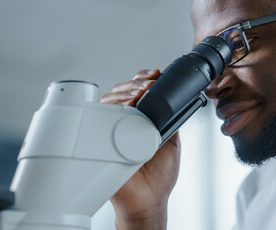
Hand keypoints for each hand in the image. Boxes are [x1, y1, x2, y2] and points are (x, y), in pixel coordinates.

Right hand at [101, 69, 180, 228]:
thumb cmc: (159, 176)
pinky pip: (98, 119)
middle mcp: (126, 122)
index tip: (155, 76)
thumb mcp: (172, 142)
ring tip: (139, 94)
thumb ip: (172, 121)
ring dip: (125, 93)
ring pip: (110, 101)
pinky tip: (123, 106)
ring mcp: (112, 130)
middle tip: (149, 87)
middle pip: (123, 92)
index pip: (139, 92)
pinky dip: (109, 108)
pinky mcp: (101, 141)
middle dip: (136, 84)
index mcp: (143, 120)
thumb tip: (177, 100)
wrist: (149, 199)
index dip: (144, 80)